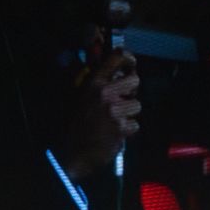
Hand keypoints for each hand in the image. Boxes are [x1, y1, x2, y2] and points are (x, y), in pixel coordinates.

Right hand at [65, 46, 139, 179]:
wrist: (72, 151)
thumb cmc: (73, 123)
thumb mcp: (76, 95)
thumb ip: (88, 78)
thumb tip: (99, 61)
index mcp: (93, 82)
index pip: (117, 57)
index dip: (128, 58)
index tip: (130, 64)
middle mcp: (105, 93)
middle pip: (135, 80)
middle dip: (131, 90)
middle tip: (123, 97)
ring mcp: (114, 110)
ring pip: (137, 104)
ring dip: (129, 113)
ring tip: (114, 119)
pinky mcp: (122, 127)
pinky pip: (135, 124)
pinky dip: (128, 130)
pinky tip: (115, 132)